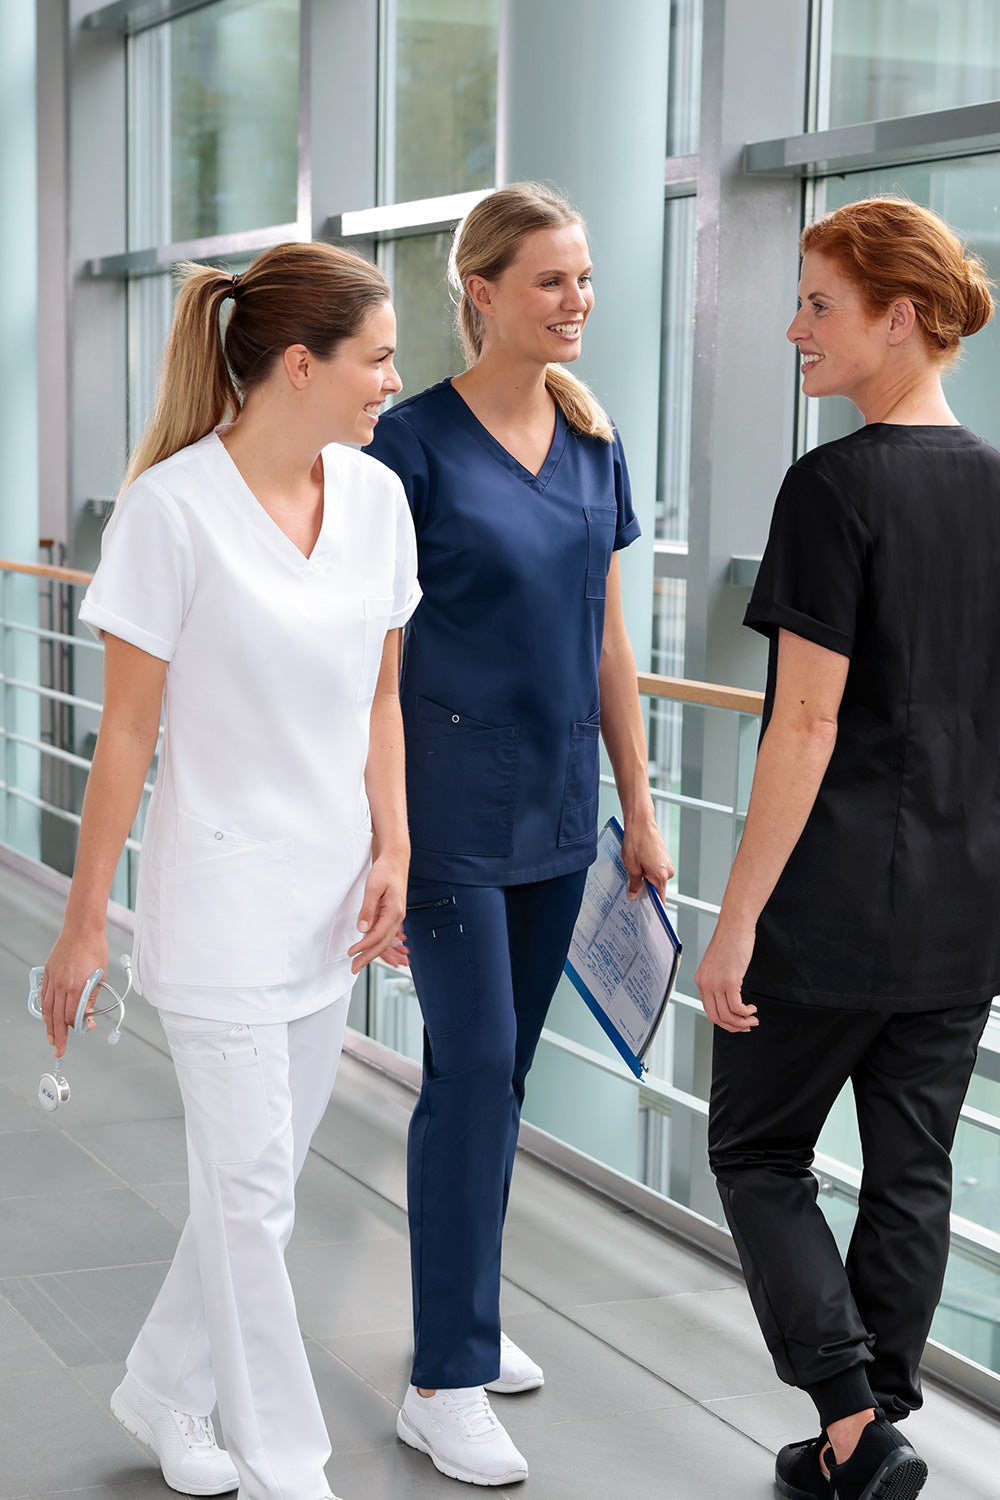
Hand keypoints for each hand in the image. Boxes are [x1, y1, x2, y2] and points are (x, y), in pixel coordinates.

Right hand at [42, 926, 108, 1058]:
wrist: (82, 929)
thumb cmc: (94, 948)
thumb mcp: (100, 974)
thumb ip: (92, 996)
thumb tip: (88, 1013)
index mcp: (76, 986)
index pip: (72, 1016)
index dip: (78, 1026)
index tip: (85, 1028)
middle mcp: (61, 985)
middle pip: (57, 1017)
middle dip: (58, 1036)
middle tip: (59, 1050)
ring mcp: (53, 979)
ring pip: (47, 1009)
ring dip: (49, 1026)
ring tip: (52, 1038)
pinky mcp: (48, 973)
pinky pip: (44, 996)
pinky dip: (45, 1009)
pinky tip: (47, 1016)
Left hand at [347, 852, 407, 972]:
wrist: (396, 860)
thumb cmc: (386, 871)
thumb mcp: (373, 888)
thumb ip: (368, 909)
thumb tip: (362, 929)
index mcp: (395, 911)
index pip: (378, 935)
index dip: (364, 946)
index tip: (351, 953)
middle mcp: (397, 917)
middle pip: (383, 943)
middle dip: (368, 957)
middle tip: (354, 967)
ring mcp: (395, 916)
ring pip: (384, 940)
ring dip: (372, 952)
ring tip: (359, 962)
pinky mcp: (391, 914)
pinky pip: (384, 933)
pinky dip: (376, 943)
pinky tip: (368, 948)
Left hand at [621, 816, 674, 899]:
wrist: (640, 822)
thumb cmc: (637, 840)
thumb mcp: (631, 867)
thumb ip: (635, 884)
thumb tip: (635, 895)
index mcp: (661, 876)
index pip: (660, 899)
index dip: (651, 907)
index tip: (644, 912)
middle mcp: (668, 870)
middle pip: (656, 888)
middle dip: (644, 888)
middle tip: (630, 887)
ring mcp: (666, 863)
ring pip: (654, 878)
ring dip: (644, 877)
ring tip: (632, 869)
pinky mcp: (663, 857)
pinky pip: (655, 869)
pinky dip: (646, 869)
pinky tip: (637, 863)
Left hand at [694, 919, 758, 1032]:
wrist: (735, 925)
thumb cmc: (730, 940)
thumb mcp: (718, 964)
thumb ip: (719, 980)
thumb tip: (729, 998)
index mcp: (700, 980)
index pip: (709, 1010)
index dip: (724, 1021)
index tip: (736, 1022)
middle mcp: (705, 983)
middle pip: (716, 1017)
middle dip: (733, 1026)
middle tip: (746, 1025)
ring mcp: (716, 983)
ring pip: (727, 1015)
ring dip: (742, 1022)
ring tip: (753, 1018)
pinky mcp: (729, 981)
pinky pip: (737, 1007)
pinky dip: (746, 1012)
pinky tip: (752, 1008)